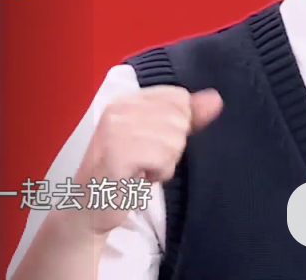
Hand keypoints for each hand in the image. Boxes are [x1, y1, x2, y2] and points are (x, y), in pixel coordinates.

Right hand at [60, 86, 222, 237]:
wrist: (91, 208)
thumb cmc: (126, 173)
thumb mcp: (159, 139)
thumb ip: (188, 117)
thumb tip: (215, 98)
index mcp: (128, 99)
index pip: (179, 97)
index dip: (177, 125)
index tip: (152, 142)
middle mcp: (119, 108)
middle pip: (180, 119)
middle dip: (171, 147)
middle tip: (144, 160)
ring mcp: (115, 129)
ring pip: (174, 141)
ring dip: (164, 163)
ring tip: (139, 169)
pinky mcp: (116, 153)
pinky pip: (162, 158)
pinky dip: (157, 174)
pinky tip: (137, 178)